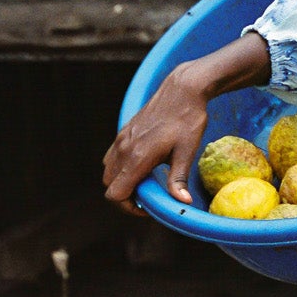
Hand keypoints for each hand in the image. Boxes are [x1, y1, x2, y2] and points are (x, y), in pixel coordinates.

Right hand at [102, 33, 270, 209]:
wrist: (183, 90)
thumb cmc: (188, 120)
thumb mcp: (187, 152)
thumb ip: (178, 179)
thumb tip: (183, 202)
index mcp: (137, 157)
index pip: (115, 194)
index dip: (129, 206)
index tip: (148, 206)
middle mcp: (124, 148)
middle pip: (109, 185)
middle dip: (125, 195)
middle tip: (149, 195)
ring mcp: (121, 138)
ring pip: (108, 171)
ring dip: (122, 181)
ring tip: (146, 181)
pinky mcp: (123, 131)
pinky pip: (112, 156)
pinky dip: (121, 167)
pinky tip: (142, 165)